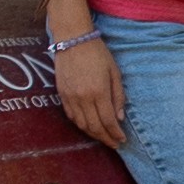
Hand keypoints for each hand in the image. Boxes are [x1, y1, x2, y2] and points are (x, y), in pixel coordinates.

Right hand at [50, 32, 127, 150]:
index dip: (116, 134)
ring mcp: (70, 97)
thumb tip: (120, 118)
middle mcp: (83, 98)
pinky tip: (88, 127)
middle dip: (106, 138)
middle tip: (115, 144)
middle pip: (95, 127)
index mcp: (99, 92)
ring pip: (82, 125)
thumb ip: (118, 96)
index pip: (108, 121)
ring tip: (103, 137)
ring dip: (93, 134)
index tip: (122, 139)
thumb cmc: (98, 53)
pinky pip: (71, 116)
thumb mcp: (115, 72)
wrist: (72, 40)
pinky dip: (80, 125)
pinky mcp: (61, 94)